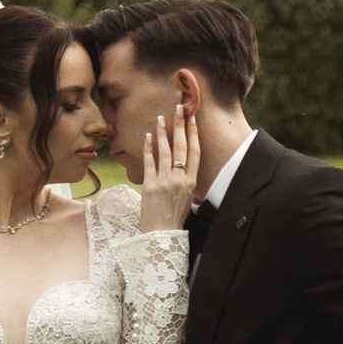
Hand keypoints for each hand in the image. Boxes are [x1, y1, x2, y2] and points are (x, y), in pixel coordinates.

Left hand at [135, 100, 201, 232]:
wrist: (162, 235)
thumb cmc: (175, 219)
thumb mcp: (188, 200)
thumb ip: (187, 183)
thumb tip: (187, 169)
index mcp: (192, 182)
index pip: (195, 152)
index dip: (194, 134)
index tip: (192, 118)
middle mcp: (180, 179)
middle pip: (181, 147)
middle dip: (180, 125)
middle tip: (179, 108)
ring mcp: (165, 181)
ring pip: (165, 151)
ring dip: (163, 132)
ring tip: (161, 117)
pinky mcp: (150, 185)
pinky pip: (150, 162)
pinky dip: (148, 148)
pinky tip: (147, 136)